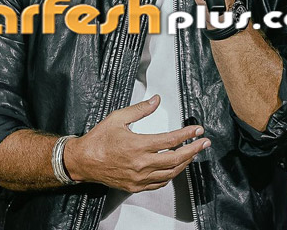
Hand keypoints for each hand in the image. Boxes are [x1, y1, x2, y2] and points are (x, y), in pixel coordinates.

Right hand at [64, 95, 209, 192]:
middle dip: (193, 150)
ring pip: (170, 173)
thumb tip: (156, 100)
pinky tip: (174, 167)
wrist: (83, 161)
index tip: (197, 130)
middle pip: (176, 159)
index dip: (187, 135)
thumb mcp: (118, 117)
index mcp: (138, 145)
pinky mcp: (135, 186)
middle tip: (204, 142)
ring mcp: (139, 178)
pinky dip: (171, 175)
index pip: (171, 140)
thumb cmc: (99, 139)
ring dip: (185, 163)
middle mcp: (141, 164)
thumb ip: (140, 109)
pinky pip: (159, 183)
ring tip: (193, 153)